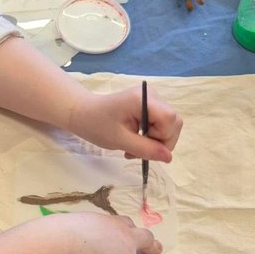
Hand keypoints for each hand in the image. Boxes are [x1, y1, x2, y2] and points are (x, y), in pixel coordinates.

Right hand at [62, 211, 160, 253]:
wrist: (66, 245)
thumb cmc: (64, 232)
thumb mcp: (80, 223)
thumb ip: (87, 230)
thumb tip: (78, 238)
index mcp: (113, 224)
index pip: (127, 224)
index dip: (129, 231)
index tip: (128, 234)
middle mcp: (126, 239)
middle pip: (147, 241)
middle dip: (151, 246)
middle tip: (155, 249)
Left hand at [67, 87, 182, 162]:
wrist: (82, 113)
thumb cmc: (96, 124)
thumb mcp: (119, 140)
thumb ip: (146, 149)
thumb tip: (169, 158)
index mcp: (143, 99)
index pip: (170, 119)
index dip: (163, 138)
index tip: (145, 149)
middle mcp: (151, 95)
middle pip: (173, 122)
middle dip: (160, 142)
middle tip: (137, 153)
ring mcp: (151, 99)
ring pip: (168, 125)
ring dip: (155, 142)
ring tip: (133, 149)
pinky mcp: (149, 105)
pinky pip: (160, 124)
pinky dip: (151, 137)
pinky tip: (135, 141)